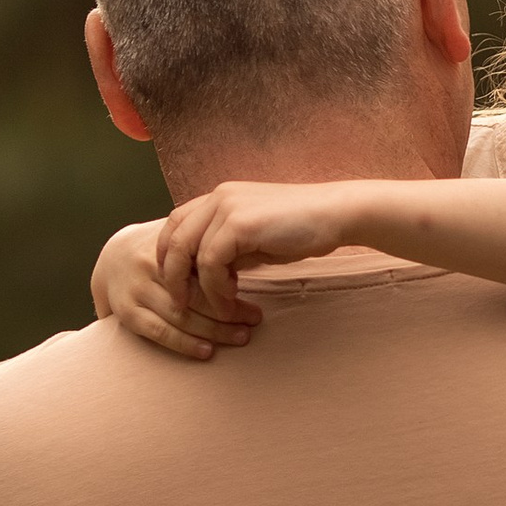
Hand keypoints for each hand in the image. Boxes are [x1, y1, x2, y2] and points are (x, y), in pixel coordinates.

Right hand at [91, 217, 263, 363]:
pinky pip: (158, 331)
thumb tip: (251, 252)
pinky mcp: (126, 312)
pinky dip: (184, 343)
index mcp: (169, 243)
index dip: (231, 284)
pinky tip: (207, 351)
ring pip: (180, 314)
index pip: (205, 266)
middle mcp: (150, 264)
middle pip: (196, 293)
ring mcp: (136, 289)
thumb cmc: (161, 247)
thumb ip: (207, 243)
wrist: (112, 255)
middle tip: (255, 320)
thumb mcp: (181, 235)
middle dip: (229, 310)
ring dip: (214, 330)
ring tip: (241, 337)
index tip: (255, 299)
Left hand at [157, 181, 372, 317]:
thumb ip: (228, 248)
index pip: (175, 224)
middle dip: (173, 275)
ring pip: (189, 254)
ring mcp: (227, 207)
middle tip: (182, 303)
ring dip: (199, 288)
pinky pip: (211, 263)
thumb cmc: (301, 228)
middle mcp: (218, 197)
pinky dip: (216, 287)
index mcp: (220, 196)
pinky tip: (232, 298)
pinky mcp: (239, 224)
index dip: (169, 255)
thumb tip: (208, 274)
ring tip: (218, 308)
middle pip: (173, 238)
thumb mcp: (255, 238)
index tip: (179, 284)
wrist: (336, 214)